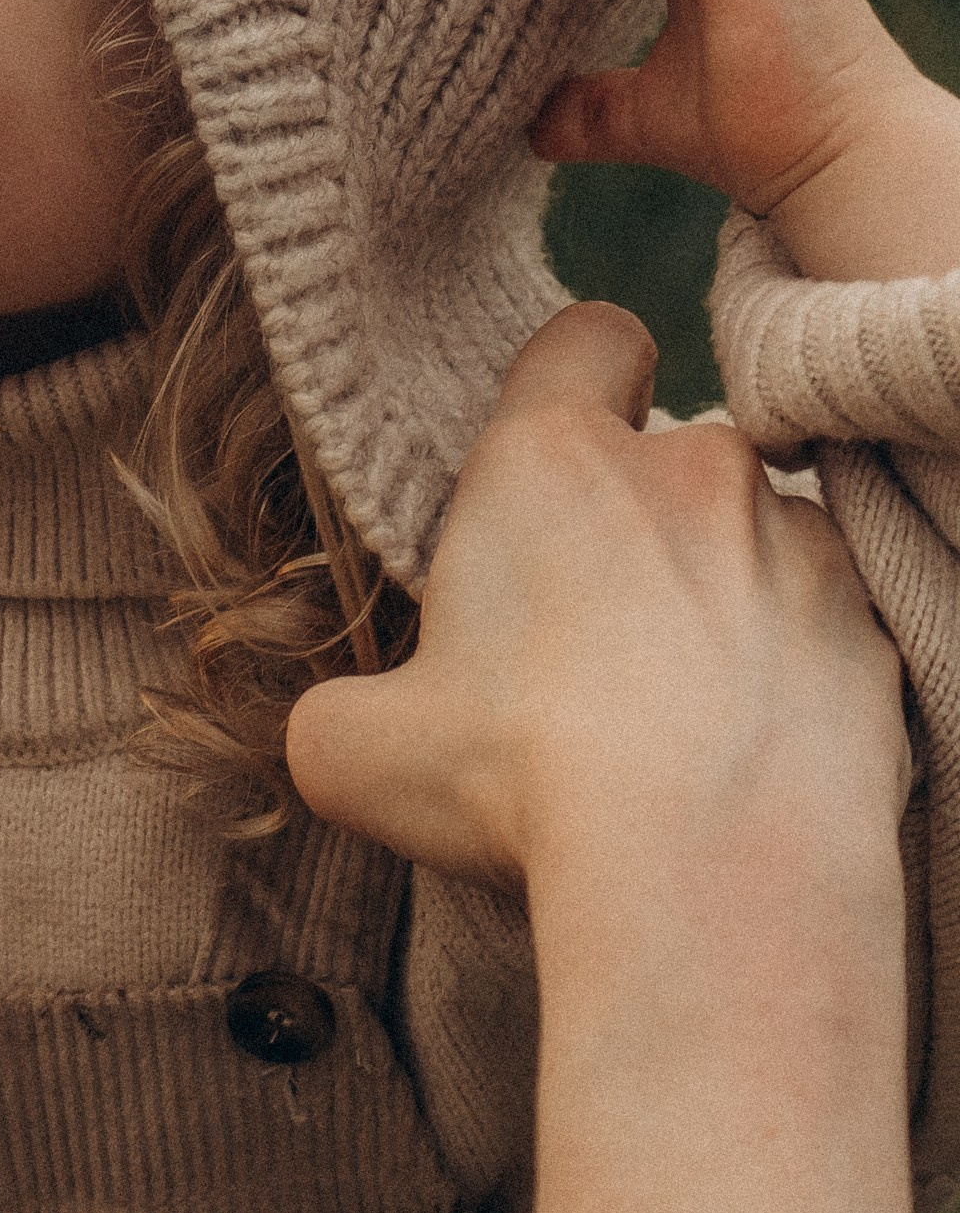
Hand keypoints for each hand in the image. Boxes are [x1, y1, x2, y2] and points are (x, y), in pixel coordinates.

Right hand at [287, 302, 904, 901]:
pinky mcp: (874, 631)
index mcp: (552, 466)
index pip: (585, 338)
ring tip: (682, 715)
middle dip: (640, 525)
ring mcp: (799, 546)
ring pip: (758, 542)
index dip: (573, 380)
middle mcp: (693, 473)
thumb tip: (338, 729)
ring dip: (724, 598)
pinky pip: (831, 629)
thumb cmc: (527, 787)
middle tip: (590, 641)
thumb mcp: (361, 755)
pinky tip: (753, 756)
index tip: (558, 453)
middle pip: (672, 456)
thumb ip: (338, 714)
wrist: (714, 873)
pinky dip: (797, 673)